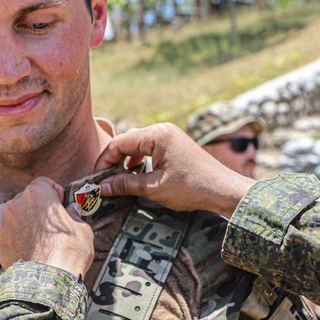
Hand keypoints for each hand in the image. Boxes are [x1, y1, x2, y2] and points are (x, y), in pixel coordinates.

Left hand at [0, 177, 93, 277]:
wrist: (49, 282)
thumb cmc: (67, 255)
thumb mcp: (83, 230)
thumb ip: (76, 216)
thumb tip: (73, 211)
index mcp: (38, 195)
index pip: (44, 183)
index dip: (54, 192)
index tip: (60, 203)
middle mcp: (17, 204)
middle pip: (24, 197)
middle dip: (36, 207)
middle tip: (48, 223)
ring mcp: (3, 223)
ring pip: (5, 211)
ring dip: (16, 217)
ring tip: (29, 231)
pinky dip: (1, 233)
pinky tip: (11, 239)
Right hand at [94, 123, 255, 217]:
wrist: (224, 190)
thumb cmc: (192, 188)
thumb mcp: (153, 188)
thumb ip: (125, 184)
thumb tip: (101, 187)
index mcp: (156, 134)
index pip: (118, 143)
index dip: (103, 161)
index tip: (95, 179)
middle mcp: (162, 129)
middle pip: (127, 142)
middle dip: (113, 161)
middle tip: (104, 181)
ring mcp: (170, 136)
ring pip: (137, 145)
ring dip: (126, 161)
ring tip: (119, 180)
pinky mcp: (175, 144)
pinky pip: (150, 148)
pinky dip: (139, 161)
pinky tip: (137, 175)